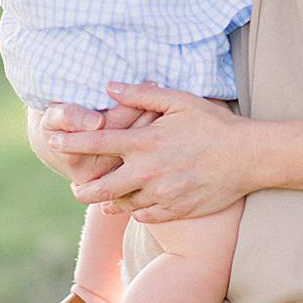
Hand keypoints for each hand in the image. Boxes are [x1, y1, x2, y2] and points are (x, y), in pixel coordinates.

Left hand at [47, 83, 253, 222]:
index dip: (69, 141)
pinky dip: (135, 210)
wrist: (249, 157)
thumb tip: (110, 86)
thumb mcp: (182, 102)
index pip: (95, 143)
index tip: (53, 141)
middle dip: (81, 188)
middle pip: (97, 187)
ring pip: (119, 204)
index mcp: (144, 143)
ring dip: (108, 201)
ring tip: (102, 198)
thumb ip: (143, 95)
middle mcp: (146, 172)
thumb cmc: (216, 125)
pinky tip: (135, 205)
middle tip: (78, 186)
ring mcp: (159, 194)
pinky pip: (142, 216)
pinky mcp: (173, 211)